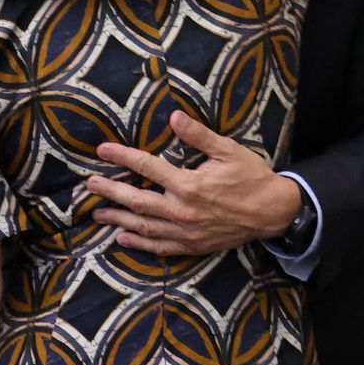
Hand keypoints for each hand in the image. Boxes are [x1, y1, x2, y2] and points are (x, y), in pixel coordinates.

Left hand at [87, 111, 301, 255]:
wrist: (274, 212)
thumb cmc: (251, 177)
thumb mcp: (228, 150)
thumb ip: (198, 135)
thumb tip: (173, 117)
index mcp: (189, 185)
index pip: (147, 167)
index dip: (123, 157)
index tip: (102, 150)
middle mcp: (182, 211)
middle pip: (137, 201)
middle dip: (110, 192)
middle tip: (89, 185)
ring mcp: (186, 232)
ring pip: (143, 227)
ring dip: (118, 220)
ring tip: (97, 213)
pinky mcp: (193, 246)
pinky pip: (160, 247)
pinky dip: (140, 243)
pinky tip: (124, 239)